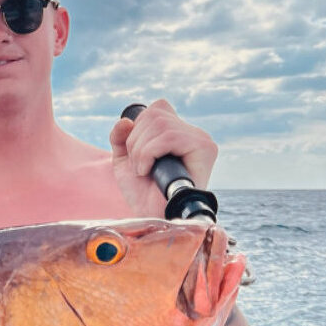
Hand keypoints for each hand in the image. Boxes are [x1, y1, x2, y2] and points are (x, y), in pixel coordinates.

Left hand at [109, 99, 217, 217]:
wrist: (152, 218)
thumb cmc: (142, 193)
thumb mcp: (124, 160)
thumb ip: (120, 137)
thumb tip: (126, 121)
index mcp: (179, 133)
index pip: (158, 108)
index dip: (138, 129)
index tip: (135, 155)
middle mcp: (194, 133)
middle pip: (155, 114)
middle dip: (135, 142)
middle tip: (139, 167)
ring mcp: (201, 140)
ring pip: (160, 124)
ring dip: (140, 151)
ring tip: (144, 171)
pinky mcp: (205, 149)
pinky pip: (168, 137)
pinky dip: (148, 154)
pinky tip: (149, 172)